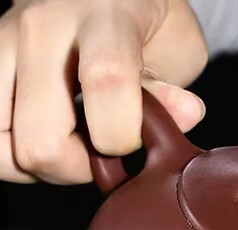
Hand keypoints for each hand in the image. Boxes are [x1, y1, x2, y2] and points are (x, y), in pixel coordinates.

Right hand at [0, 0, 207, 183]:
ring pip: (1, 143)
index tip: (133, 144)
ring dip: (40, 165)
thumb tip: (182, 115)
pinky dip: (14, 158)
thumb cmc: (145, 21)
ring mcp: (4, 42)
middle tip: (102, 155)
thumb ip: (172, 91)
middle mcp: (43, 25)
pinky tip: (44, 141)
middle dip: (77, 169)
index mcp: (106, 16)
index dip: (122, 134)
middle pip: (41, 139)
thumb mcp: (177, 47)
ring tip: (71, 149)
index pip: (107, 81)